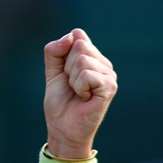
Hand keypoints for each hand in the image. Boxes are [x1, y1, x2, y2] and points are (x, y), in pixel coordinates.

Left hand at [43, 29, 116, 158]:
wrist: (63, 127)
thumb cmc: (60, 101)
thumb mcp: (52, 71)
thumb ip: (54, 51)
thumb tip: (71, 36)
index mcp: (92, 56)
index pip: (77, 35)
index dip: (63, 53)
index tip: (65, 72)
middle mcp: (104, 63)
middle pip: (79, 45)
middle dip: (67, 67)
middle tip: (71, 85)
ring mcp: (109, 74)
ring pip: (82, 60)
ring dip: (72, 79)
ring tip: (78, 92)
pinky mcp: (110, 87)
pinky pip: (87, 75)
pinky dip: (79, 87)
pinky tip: (84, 98)